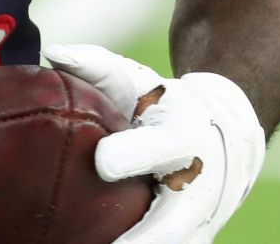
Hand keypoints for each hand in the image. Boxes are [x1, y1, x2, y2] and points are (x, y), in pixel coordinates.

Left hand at [45, 44, 265, 243]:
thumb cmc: (163, 105)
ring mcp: (201, 221)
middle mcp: (199, 185)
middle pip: (175, 224)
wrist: (227, 135)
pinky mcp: (196, 239)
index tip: (102, 161)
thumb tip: (52, 53)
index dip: (133, 155)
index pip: (159, 148)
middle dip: (144, 238)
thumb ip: (97, 67)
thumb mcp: (139, 81)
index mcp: (184, 138)